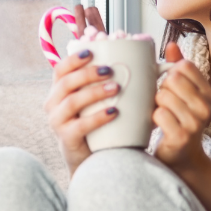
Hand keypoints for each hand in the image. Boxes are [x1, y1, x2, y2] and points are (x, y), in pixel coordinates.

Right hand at [45, 5, 113, 176]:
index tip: (92, 50)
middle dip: (88, 73)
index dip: (74, 58)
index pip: (60, 69)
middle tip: (111, 70)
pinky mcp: (66, 139)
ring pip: (72, 101)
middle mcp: (53, 104)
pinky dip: (98, 117)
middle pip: (66, 82)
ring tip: (116, 88)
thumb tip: (156, 64)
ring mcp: (57, 122)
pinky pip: (80, 125)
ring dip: (94, 92)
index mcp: (60, 91)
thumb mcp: (103, 101)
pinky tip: (114, 112)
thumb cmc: (101, 125)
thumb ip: (117, 82)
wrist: (93, 159)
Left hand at [153, 41, 210, 170]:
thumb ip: (178, 68)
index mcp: (208, 92)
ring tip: (162, 114)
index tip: (171, 87)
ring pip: (163, 95)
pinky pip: (159, 114)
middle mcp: (205, 106)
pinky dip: (153, 118)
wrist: (182, 157)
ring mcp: (195, 123)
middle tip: (164, 104)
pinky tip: (159, 126)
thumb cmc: (179, 121)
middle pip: (172, 79)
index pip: (184, 66)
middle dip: (161, 89)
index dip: (170, 73)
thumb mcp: (184, 94)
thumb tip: (171, 44)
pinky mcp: (181, 136)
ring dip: (156, 105)